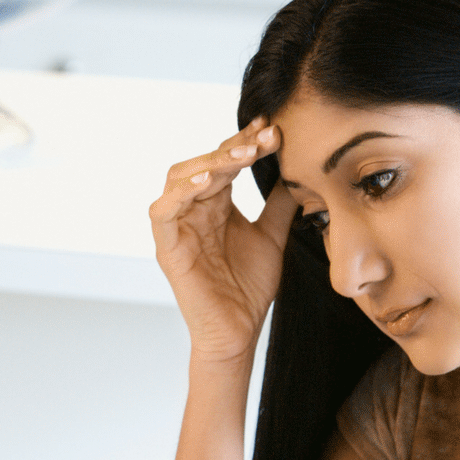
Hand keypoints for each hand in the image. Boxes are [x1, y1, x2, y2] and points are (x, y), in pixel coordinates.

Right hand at [150, 117, 299, 363]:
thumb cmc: (249, 288)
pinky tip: (207, 181)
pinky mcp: (167, 248)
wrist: (238, 331)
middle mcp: (192, 210)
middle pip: (203, 162)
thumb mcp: (272, 235)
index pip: (225, 161)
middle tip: (264, 138)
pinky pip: (162, 212)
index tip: (273, 128)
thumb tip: (297, 168)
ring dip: (211, 162)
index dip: (246, 141)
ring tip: (242, 155)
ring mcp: (177, 227)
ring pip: (180, 178)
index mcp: (215, 204)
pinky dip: (180, 193)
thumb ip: (279, 204)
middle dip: (233, 146)